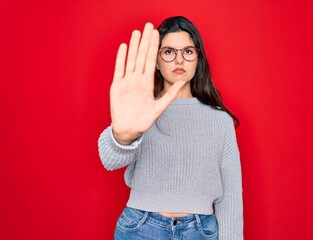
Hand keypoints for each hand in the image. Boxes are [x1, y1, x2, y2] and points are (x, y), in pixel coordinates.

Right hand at [110, 23, 184, 143]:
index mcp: (147, 83)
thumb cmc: (144, 121)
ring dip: (134, 46)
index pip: (151, 61)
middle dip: (145, 41)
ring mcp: (127, 82)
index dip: (154, 47)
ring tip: (136, 32)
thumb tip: (183, 81)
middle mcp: (137, 80)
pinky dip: (121, 58)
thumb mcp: (160, 107)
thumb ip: (171, 94)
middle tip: (148, 26)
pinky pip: (119, 69)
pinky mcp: (117, 86)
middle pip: (141, 56)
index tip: (157, 34)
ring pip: (131, 60)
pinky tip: (124, 47)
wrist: (129, 130)